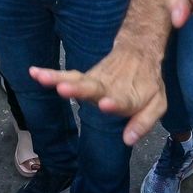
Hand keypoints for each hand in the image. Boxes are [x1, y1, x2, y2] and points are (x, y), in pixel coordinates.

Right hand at [28, 46, 167, 145]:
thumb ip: (143, 122)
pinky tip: (34, 72)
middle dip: (78, 90)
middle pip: (92, 88)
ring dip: (58, 79)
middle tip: (64, 89)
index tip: (105, 104)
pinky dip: (50, 73)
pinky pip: (66, 75)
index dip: (114, 104)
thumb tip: (127, 140)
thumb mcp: (158, 104)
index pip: (121, 101)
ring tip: (42, 78)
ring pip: (75, 79)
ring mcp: (94, 80)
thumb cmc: (148, 84)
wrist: (139, 52)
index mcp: (128, 97)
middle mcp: (108, 88)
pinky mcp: (84, 76)